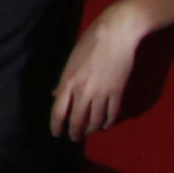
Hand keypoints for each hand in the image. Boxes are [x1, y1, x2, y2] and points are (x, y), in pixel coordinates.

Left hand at [49, 10, 144, 139]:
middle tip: (73, 138)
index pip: (59, 112)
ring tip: (88, 133)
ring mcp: (102, 93)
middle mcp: (84, 91)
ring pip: (95, 120)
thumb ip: (64, 82)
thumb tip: (55, 95)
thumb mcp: (71, 62)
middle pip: (77, 120)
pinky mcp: (118, 92)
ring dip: (90, 130)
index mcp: (68, 82)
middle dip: (74, 132)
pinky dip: (108, 122)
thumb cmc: (90, 43)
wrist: (116, 34)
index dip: (56, 126)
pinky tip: (104, 125)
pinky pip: (112, 113)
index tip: (56, 134)